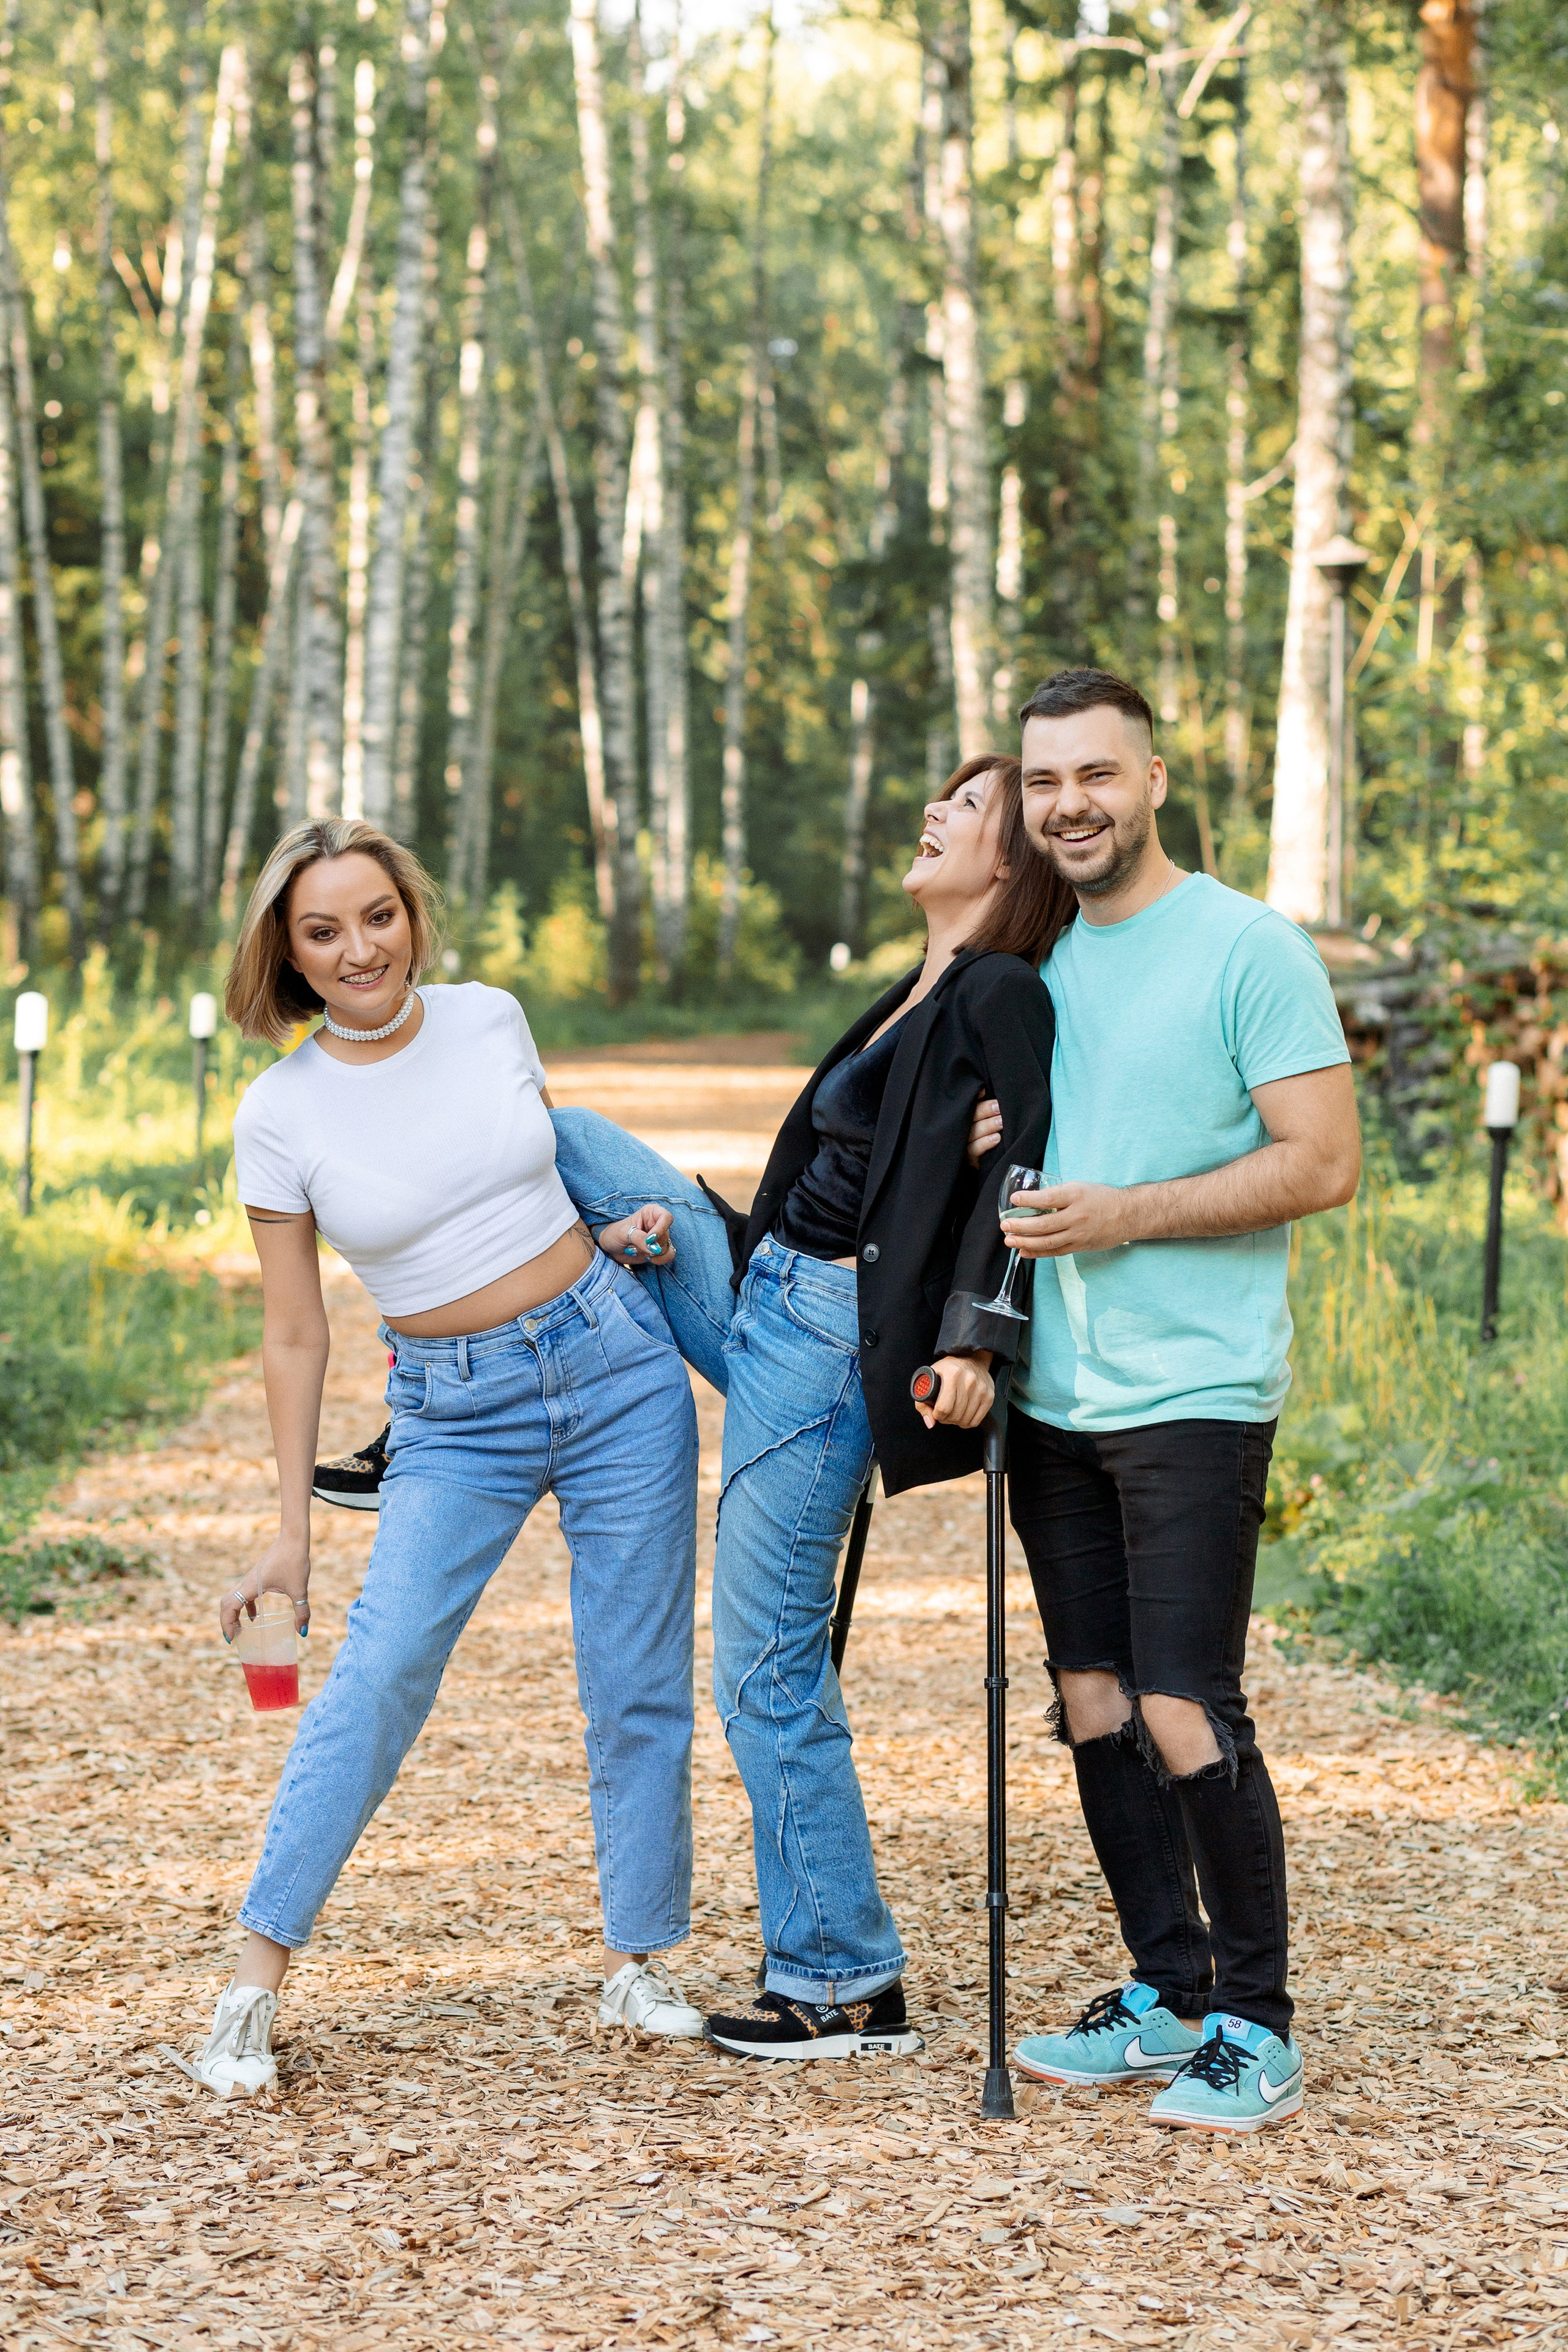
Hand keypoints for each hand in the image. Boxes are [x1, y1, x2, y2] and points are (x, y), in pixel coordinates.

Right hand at [221, 1534, 310, 1643]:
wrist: (293, 1538)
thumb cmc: (295, 1560)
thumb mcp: (300, 1589)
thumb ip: (301, 1611)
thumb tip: (302, 1632)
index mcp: (251, 1585)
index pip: (229, 1606)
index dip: (226, 1624)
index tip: (232, 1638)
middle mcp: (246, 1581)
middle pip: (226, 1603)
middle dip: (226, 1621)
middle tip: (233, 1638)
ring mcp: (250, 1578)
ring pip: (233, 1598)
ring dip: (233, 1614)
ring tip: (239, 1631)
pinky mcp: (257, 1576)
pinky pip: (243, 1594)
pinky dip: (244, 1607)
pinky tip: (254, 1617)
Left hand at [597, 1205, 675, 1267]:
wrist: (609, 1247)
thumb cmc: (614, 1234)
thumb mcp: (623, 1233)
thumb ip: (639, 1238)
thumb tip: (655, 1248)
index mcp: (651, 1212)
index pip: (666, 1217)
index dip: (660, 1229)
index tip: (649, 1239)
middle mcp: (657, 1223)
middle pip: (665, 1236)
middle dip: (650, 1245)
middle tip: (632, 1246)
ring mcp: (659, 1238)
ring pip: (666, 1248)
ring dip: (650, 1253)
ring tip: (635, 1250)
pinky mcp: (658, 1250)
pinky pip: (669, 1256)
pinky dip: (660, 1260)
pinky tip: (648, 1259)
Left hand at [914, 1352, 994, 1430]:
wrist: (970, 1359)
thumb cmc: (947, 1371)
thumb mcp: (930, 1380)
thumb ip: (923, 1403)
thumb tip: (930, 1422)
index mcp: (952, 1374)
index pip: (943, 1407)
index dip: (937, 1415)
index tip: (936, 1413)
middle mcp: (969, 1380)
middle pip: (955, 1415)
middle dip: (946, 1419)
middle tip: (944, 1414)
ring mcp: (981, 1388)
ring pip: (966, 1420)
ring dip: (957, 1421)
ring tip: (953, 1413)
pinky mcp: (989, 1396)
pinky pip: (976, 1420)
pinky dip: (968, 1422)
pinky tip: (963, 1414)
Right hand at [966, 1093, 1002, 1168]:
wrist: (984, 1162)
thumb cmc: (987, 1131)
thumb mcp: (982, 1118)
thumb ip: (980, 1105)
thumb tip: (983, 1090)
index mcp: (961, 1116)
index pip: (964, 1104)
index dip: (973, 1097)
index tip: (984, 1091)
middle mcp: (959, 1129)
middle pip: (968, 1117)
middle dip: (985, 1111)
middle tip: (998, 1107)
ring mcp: (962, 1144)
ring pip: (972, 1133)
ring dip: (988, 1126)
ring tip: (1001, 1121)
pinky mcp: (968, 1158)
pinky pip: (975, 1150)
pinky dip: (986, 1143)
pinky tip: (997, 1138)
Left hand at [1003, 1181, 1131, 1257]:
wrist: (1128, 1214)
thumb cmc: (1101, 1198)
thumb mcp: (1080, 1187)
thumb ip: (1058, 1194)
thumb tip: (1031, 1201)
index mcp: (1076, 1195)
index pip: (1048, 1198)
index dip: (1029, 1200)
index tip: (1015, 1199)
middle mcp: (1077, 1215)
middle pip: (1044, 1224)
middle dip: (1021, 1226)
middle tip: (1005, 1225)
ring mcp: (1079, 1233)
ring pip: (1048, 1241)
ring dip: (1025, 1242)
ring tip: (1009, 1240)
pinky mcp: (1080, 1246)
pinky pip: (1056, 1252)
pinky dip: (1038, 1252)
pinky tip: (1024, 1251)